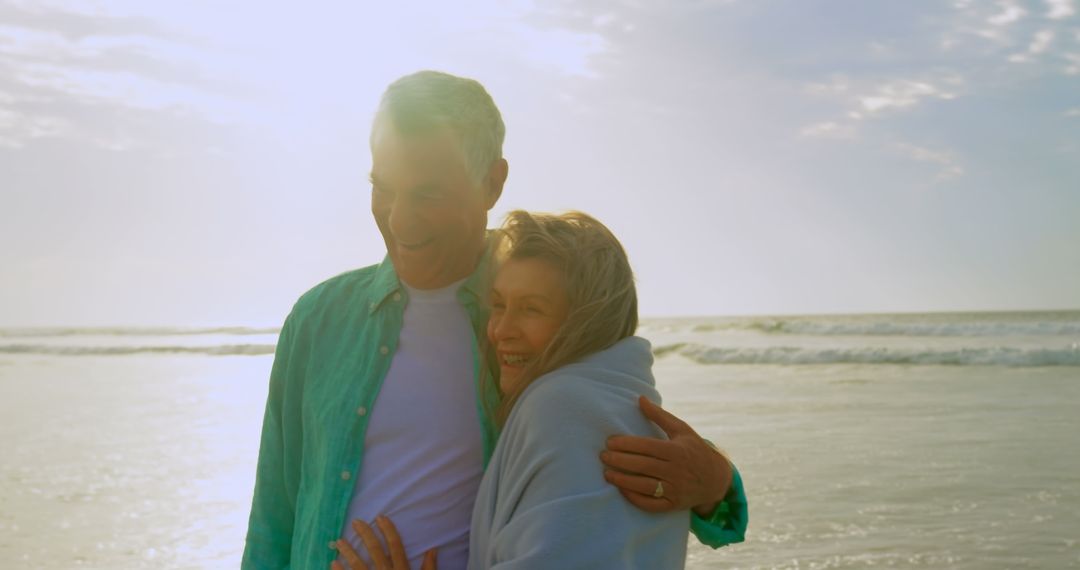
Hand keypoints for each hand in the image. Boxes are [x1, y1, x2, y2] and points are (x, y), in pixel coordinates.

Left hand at [330, 515, 436, 569]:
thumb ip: (428, 567)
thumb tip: (433, 549)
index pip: (396, 546)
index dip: (389, 530)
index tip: (380, 517)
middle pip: (376, 551)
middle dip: (366, 535)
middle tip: (356, 522)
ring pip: (359, 565)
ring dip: (348, 552)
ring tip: (338, 542)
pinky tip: (333, 564)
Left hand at [601, 396, 732, 515]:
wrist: (716, 479)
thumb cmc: (694, 449)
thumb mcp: (682, 430)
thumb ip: (660, 415)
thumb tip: (640, 398)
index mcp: (677, 450)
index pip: (647, 447)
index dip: (626, 444)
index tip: (609, 442)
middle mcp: (677, 470)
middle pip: (643, 466)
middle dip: (620, 461)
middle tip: (603, 456)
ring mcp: (676, 489)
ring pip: (645, 486)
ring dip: (623, 480)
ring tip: (607, 474)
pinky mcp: (674, 504)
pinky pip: (652, 504)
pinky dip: (636, 498)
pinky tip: (622, 490)